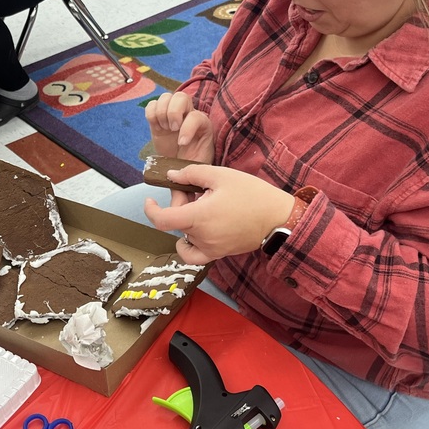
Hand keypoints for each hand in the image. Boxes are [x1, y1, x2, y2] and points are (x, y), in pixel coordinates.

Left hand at [143, 164, 295, 264]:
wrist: (279, 218)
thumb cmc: (252, 194)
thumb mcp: (221, 175)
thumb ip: (191, 174)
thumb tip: (170, 175)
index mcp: (199, 217)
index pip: (162, 220)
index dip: (150, 210)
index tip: (149, 200)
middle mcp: (201, 237)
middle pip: (176, 221)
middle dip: (179, 202)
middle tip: (194, 187)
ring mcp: (210, 248)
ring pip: (185, 233)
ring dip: (187, 218)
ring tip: (205, 202)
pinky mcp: (218, 254)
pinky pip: (194, 255)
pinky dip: (188, 244)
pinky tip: (194, 232)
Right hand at [145, 91, 213, 163]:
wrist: (178, 165)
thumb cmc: (190, 164)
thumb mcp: (199, 164)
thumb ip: (195, 163)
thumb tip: (183, 162)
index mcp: (202, 123)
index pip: (195, 115)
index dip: (187, 128)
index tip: (182, 143)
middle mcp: (187, 114)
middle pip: (181, 96)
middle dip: (173, 112)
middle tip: (171, 129)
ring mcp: (171, 114)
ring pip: (165, 97)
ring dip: (161, 113)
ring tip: (164, 128)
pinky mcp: (157, 118)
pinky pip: (151, 104)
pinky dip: (151, 114)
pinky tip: (157, 127)